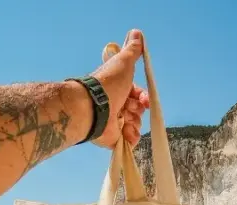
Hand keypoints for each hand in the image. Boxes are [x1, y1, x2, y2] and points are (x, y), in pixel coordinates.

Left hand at [90, 30, 149, 147]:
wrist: (93, 107)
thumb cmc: (109, 83)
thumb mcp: (124, 62)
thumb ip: (132, 50)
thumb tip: (137, 32)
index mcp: (117, 90)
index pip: (137, 95)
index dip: (143, 97)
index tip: (144, 98)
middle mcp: (115, 106)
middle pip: (137, 110)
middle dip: (138, 109)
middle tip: (131, 108)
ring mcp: (113, 123)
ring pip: (135, 125)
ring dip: (135, 122)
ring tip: (126, 120)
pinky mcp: (112, 138)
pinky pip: (129, 141)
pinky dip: (131, 137)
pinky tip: (127, 132)